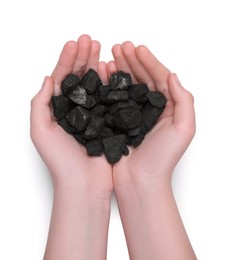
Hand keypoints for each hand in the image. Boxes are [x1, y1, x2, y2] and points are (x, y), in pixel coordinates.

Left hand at [30, 35, 111, 195]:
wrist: (84, 183)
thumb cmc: (61, 161)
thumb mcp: (41, 131)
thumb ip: (40, 103)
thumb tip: (47, 78)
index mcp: (57, 110)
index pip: (61, 79)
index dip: (67, 60)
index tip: (75, 43)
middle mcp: (75, 110)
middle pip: (78, 78)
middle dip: (83, 57)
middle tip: (90, 40)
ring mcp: (92, 114)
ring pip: (94, 85)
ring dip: (96, 65)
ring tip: (101, 49)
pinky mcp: (106, 121)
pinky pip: (108, 98)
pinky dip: (110, 83)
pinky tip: (111, 69)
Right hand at [107, 41, 196, 258]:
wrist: (140, 181)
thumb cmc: (162, 159)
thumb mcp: (183, 129)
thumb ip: (184, 101)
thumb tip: (173, 75)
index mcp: (168, 108)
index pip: (160, 78)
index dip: (149, 61)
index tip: (137, 48)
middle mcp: (151, 108)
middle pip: (142, 78)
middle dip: (132, 61)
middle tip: (120, 47)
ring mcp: (134, 114)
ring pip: (127, 85)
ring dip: (120, 69)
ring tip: (110, 55)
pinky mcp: (119, 120)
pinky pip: (115, 98)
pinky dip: (110, 85)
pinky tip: (104, 74)